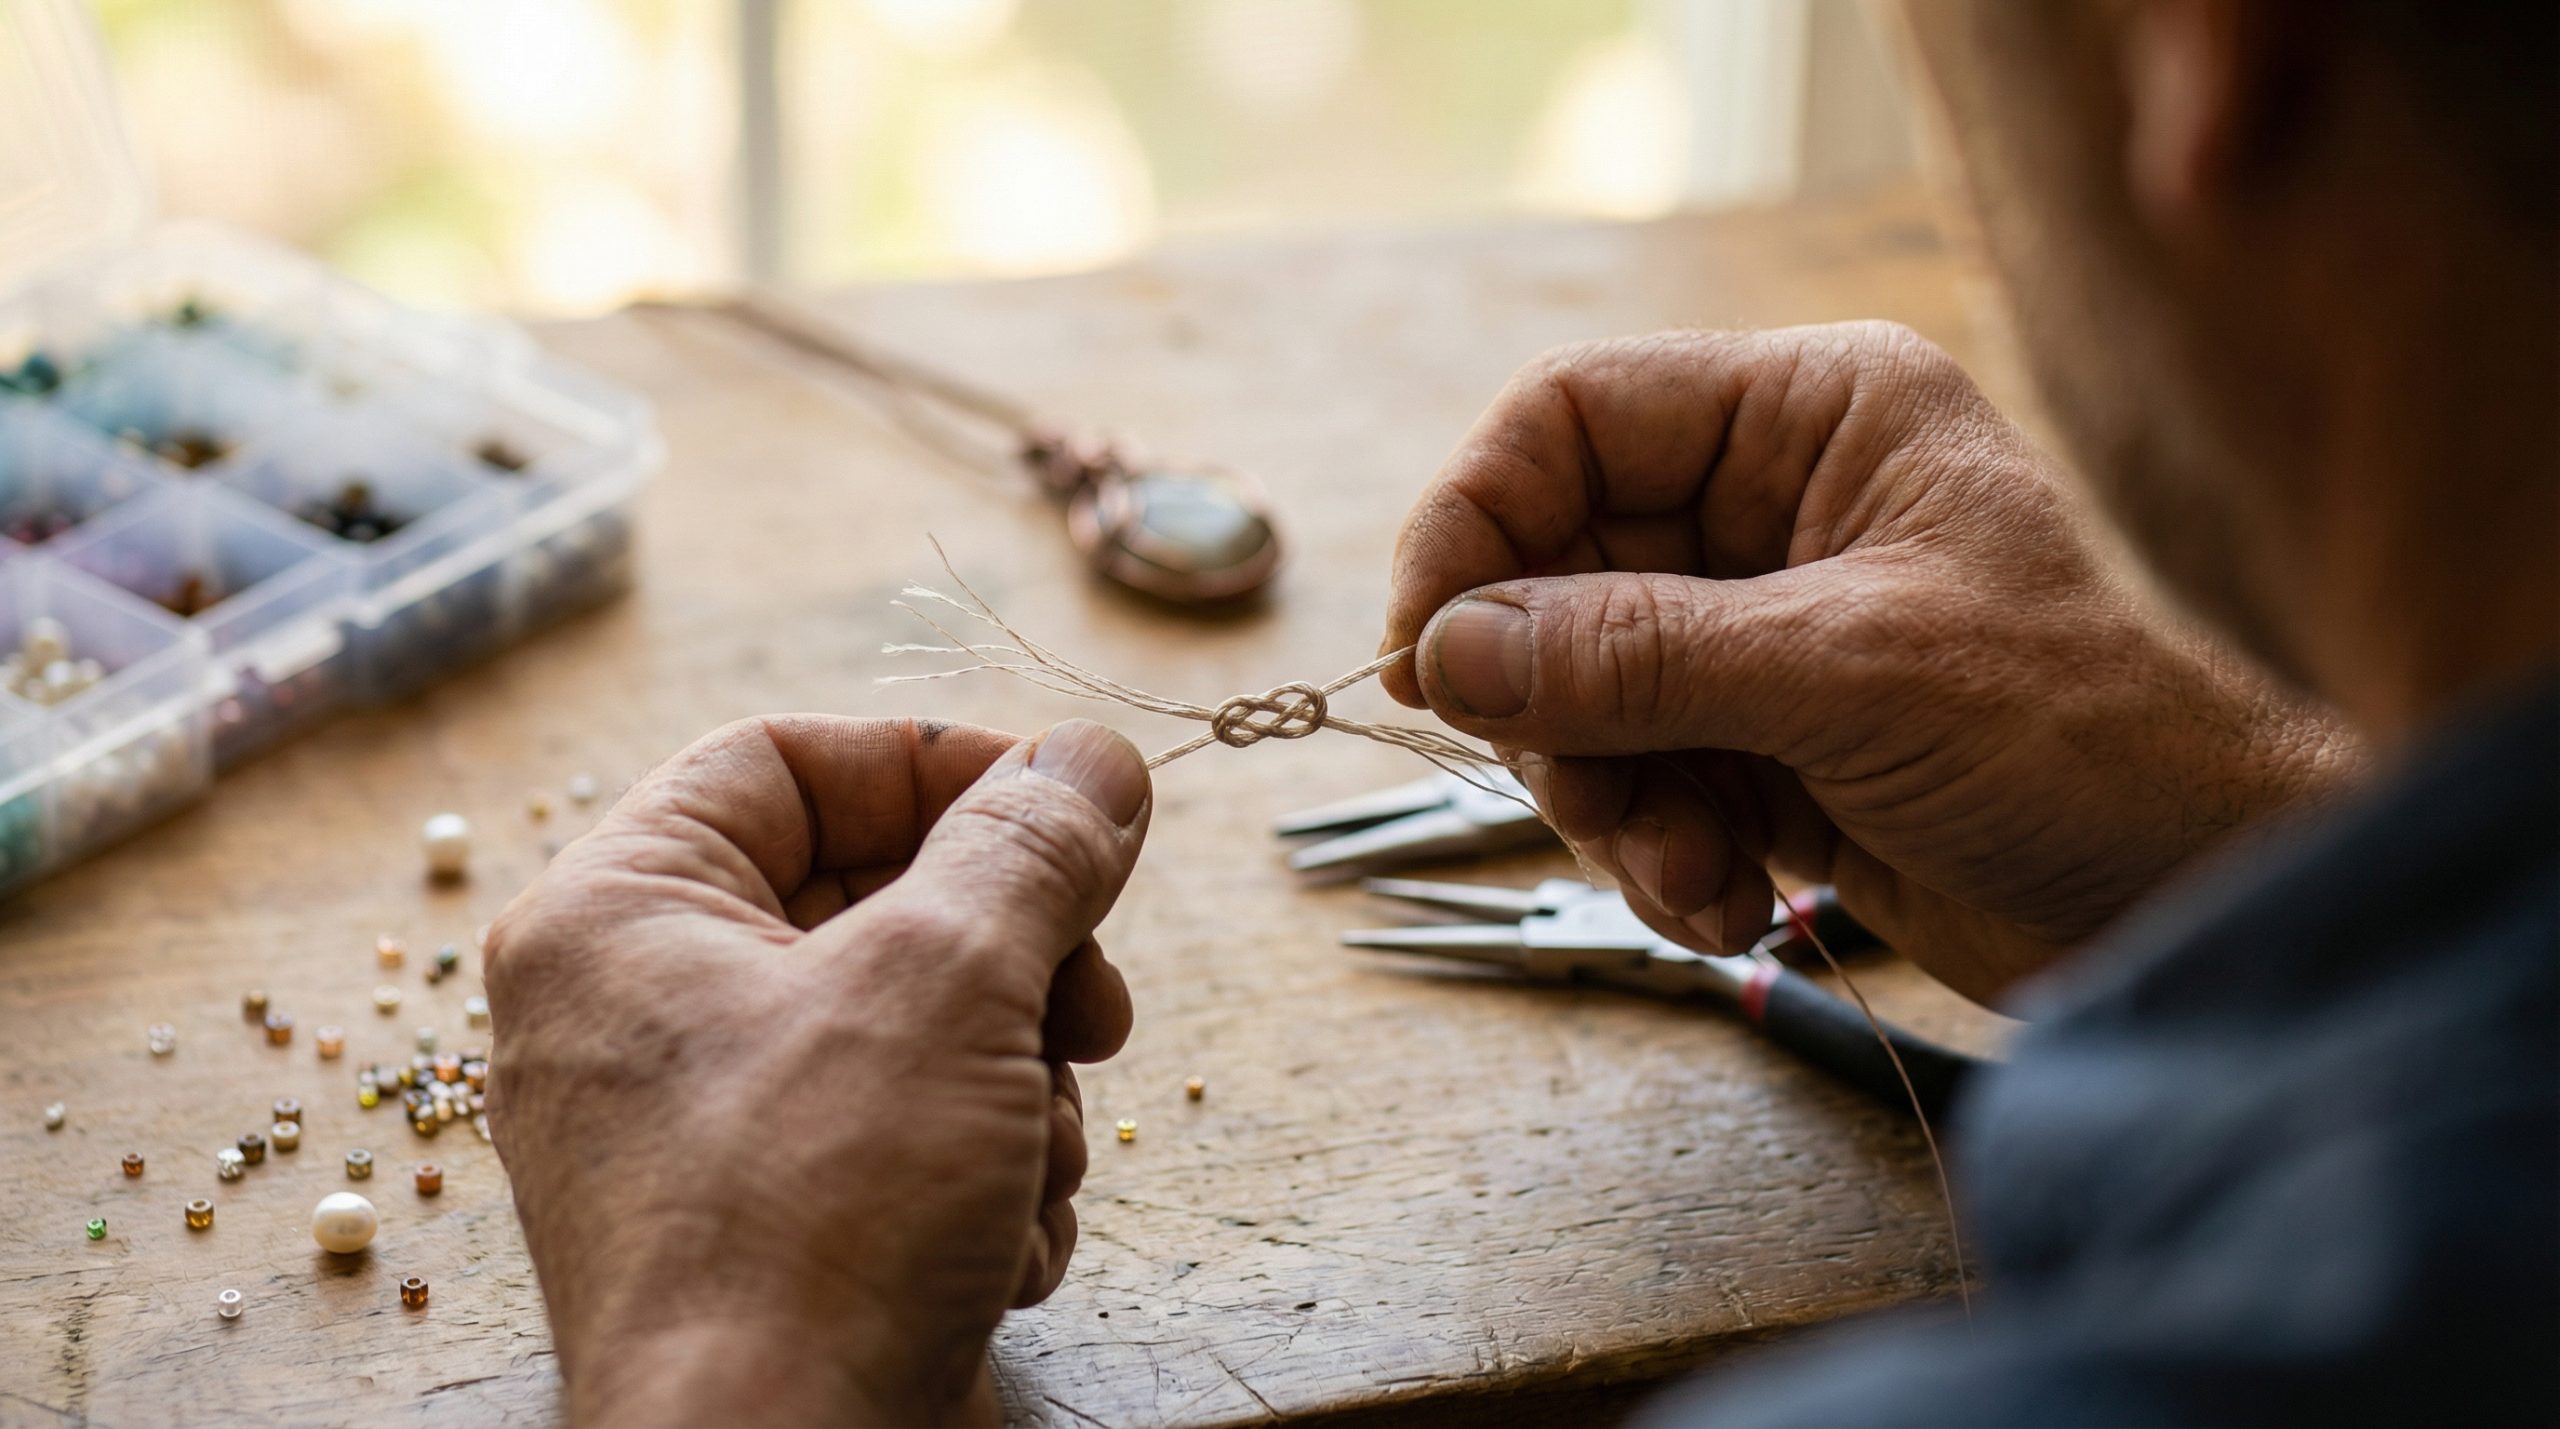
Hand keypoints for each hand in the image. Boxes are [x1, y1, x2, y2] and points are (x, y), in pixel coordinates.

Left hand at [483, 716, 1150, 1425]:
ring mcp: (702, 1132)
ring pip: (912, 1027)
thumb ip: (1030, 847)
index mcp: (619, 914)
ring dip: (1016, 1087)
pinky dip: (981, 1180)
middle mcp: (641, 1014)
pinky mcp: (767, 1231)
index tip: (1070, 813)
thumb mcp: (946, 984)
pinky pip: (902, 1141)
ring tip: (1033, 1161)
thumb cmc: (813, 1225)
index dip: (943, 768)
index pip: (788, 759)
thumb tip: (1094, 759)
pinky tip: (1003, 1243)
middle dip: (1013, 960)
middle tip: (1095, 1010)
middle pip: (872, 898)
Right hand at [1382, 323, 2358, 1002]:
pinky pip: (1634, 780)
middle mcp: (1775, 508)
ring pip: (1578, 694)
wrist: (2199, 906)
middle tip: (1579, 790)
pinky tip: (1724, 903)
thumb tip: (1443, 650)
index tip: (1427, 649)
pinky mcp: (1764, 745)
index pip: (1571, 418)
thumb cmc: (2083, 742)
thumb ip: (1632, 657)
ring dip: (1606, 799)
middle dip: (1553, 703)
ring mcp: (1762, 632)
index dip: (1475, 521)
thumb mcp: (1846, 677)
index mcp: (1813, 417)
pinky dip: (1655, 851)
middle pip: (1553, 570)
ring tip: (1685, 870)